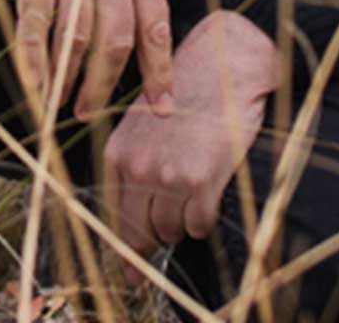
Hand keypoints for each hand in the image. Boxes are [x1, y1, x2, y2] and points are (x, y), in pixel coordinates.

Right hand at [0, 0, 174, 120]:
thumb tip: (122, 10)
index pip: (155, 25)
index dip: (158, 71)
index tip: (161, 109)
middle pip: (118, 41)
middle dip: (105, 86)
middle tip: (88, 114)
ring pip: (78, 38)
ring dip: (69, 79)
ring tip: (57, 105)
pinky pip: (36, 19)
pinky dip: (33, 57)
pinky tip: (30, 81)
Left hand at [104, 11, 278, 265]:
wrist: (224, 64)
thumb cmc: (189, 92)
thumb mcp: (146, 123)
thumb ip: (134, 166)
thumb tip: (132, 220)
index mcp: (119, 153)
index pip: (114, 216)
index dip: (124, 249)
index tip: (131, 274)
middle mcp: (138, 167)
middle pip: (139, 233)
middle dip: (155, 239)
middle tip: (171, 232)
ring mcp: (168, 175)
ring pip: (171, 231)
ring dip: (183, 224)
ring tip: (195, 193)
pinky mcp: (200, 180)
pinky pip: (199, 225)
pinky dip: (205, 219)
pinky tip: (210, 194)